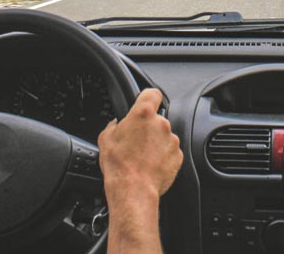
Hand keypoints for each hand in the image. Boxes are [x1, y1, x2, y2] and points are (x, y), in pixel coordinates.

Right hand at [98, 89, 181, 253]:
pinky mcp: (178, 156)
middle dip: (148, 128)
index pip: (152, 93)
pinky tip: (150, 166)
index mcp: (143, 114)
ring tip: (142, 158)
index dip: (148, 98)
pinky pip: (170, 152)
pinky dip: (163, 157)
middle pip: (157, 119)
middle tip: (136, 142)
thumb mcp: (105, 139)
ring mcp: (172, 140)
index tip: (145, 103)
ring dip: (156, 144)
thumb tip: (116, 125)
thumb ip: (114, 125)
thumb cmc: (119, 165)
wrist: (133, 190)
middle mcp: (161, 123)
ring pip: (164, 137)